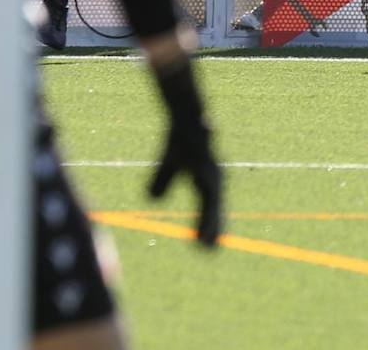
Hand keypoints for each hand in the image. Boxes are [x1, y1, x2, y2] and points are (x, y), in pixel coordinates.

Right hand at [149, 60, 222, 245]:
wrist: (186, 114)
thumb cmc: (180, 139)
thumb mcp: (168, 163)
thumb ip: (162, 182)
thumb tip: (153, 200)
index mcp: (208, 180)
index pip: (208, 208)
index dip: (206, 226)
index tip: (206, 248)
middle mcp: (214, 177)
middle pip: (213, 208)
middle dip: (212, 229)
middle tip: (210, 252)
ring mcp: (211, 170)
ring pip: (211, 200)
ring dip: (210, 220)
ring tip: (207, 239)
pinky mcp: (205, 162)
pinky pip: (205, 183)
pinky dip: (204, 195)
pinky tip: (202, 200)